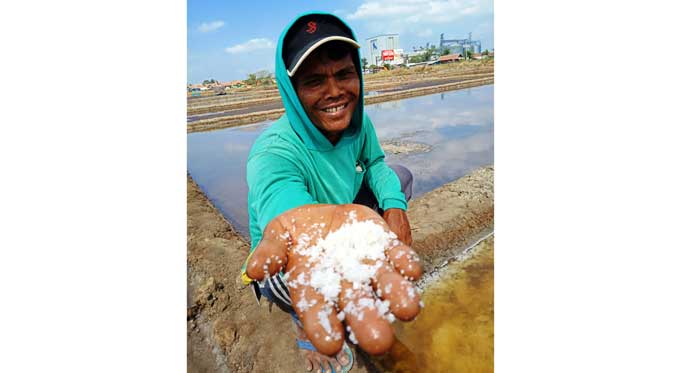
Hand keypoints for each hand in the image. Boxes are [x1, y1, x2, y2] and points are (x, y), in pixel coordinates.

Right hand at [246, 204, 422, 355]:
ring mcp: (368, 266)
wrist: (319, 215)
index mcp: (314, 288)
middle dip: (368, 322)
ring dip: (397, 296)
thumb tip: (253, 269)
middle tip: (379, 341)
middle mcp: (345, 284)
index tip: (331, 344)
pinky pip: (398, 255)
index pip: (317, 312)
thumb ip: (270, 252)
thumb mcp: (277, 237)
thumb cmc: (294, 235)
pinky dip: (406, 262)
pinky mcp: (384, 245)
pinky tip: (412, 269)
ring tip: (409, 309)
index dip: (323, 327)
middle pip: (357, 306)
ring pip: (386, 285)